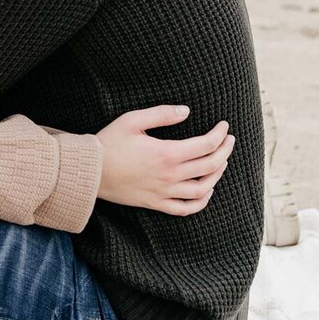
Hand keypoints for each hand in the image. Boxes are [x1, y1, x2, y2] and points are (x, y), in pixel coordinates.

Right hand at [96, 105, 234, 216]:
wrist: (90, 171)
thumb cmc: (109, 143)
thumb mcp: (132, 120)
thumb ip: (161, 114)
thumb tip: (186, 111)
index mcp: (167, 153)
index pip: (206, 145)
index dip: (219, 134)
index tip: (224, 126)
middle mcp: (170, 175)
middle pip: (210, 166)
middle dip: (225, 151)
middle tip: (229, 141)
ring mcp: (164, 192)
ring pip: (203, 189)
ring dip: (217, 175)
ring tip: (220, 163)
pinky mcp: (156, 203)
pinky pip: (185, 209)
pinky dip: (201, 202)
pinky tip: (206, 191)